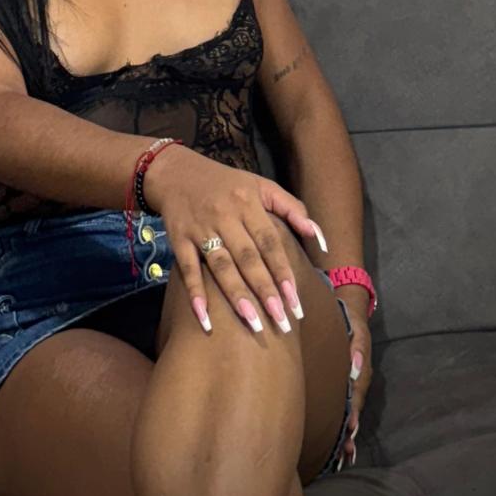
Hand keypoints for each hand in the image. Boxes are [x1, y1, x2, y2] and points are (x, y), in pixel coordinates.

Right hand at [143, 147, 327, 335]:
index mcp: (248, 204)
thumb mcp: (261, 186)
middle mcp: (225, 216)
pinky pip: (187, 268)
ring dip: (236, 295)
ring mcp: (200, 228)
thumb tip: (319, 237)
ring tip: (252, 323)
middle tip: (280, 320)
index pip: (269, 242)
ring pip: (220, 265)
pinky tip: (204, 317)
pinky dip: (195, 292)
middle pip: (247, 258)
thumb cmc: (226, 183)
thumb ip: (292, 208)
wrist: (176, 172)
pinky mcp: (178, 238)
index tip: (295, 300)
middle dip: (264, 290)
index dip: (282, 271)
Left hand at [335, 297, 371, 467]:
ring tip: (344, 455)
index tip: (350, 430)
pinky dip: (345, 422)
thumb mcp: (357, 331)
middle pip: (354, 410)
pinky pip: (346, 406)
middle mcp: (358, 382)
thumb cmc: (351, 324)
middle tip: (346, 454)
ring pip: (350, 412)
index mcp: (361, 372)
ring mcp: (353, 384)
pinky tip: (341, 440)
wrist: (351, 315)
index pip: (356, 397)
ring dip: (348, 432)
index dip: (353, 414)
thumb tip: (356, 366)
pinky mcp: (346, 384)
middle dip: (350, 431)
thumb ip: (357, 347)